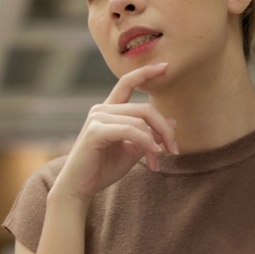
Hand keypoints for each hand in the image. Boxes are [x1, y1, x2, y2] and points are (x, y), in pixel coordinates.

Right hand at [52, 62, 178, 203]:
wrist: (79, 187)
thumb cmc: (103, 168)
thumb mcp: (133, 150)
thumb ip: (149, 135)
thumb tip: (173, 122)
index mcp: (109, 110)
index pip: (127, 83)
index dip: (145, 72)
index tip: (165, 66)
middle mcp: (101, 109)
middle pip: (145, 109)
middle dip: (165, 129)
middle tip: (175, 149)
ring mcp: (97, 118)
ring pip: (140, 121)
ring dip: (156, 142)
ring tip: (158, 162)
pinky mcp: (96, 131)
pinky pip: (130, 130)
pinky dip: (146, 142)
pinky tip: (153, 154)